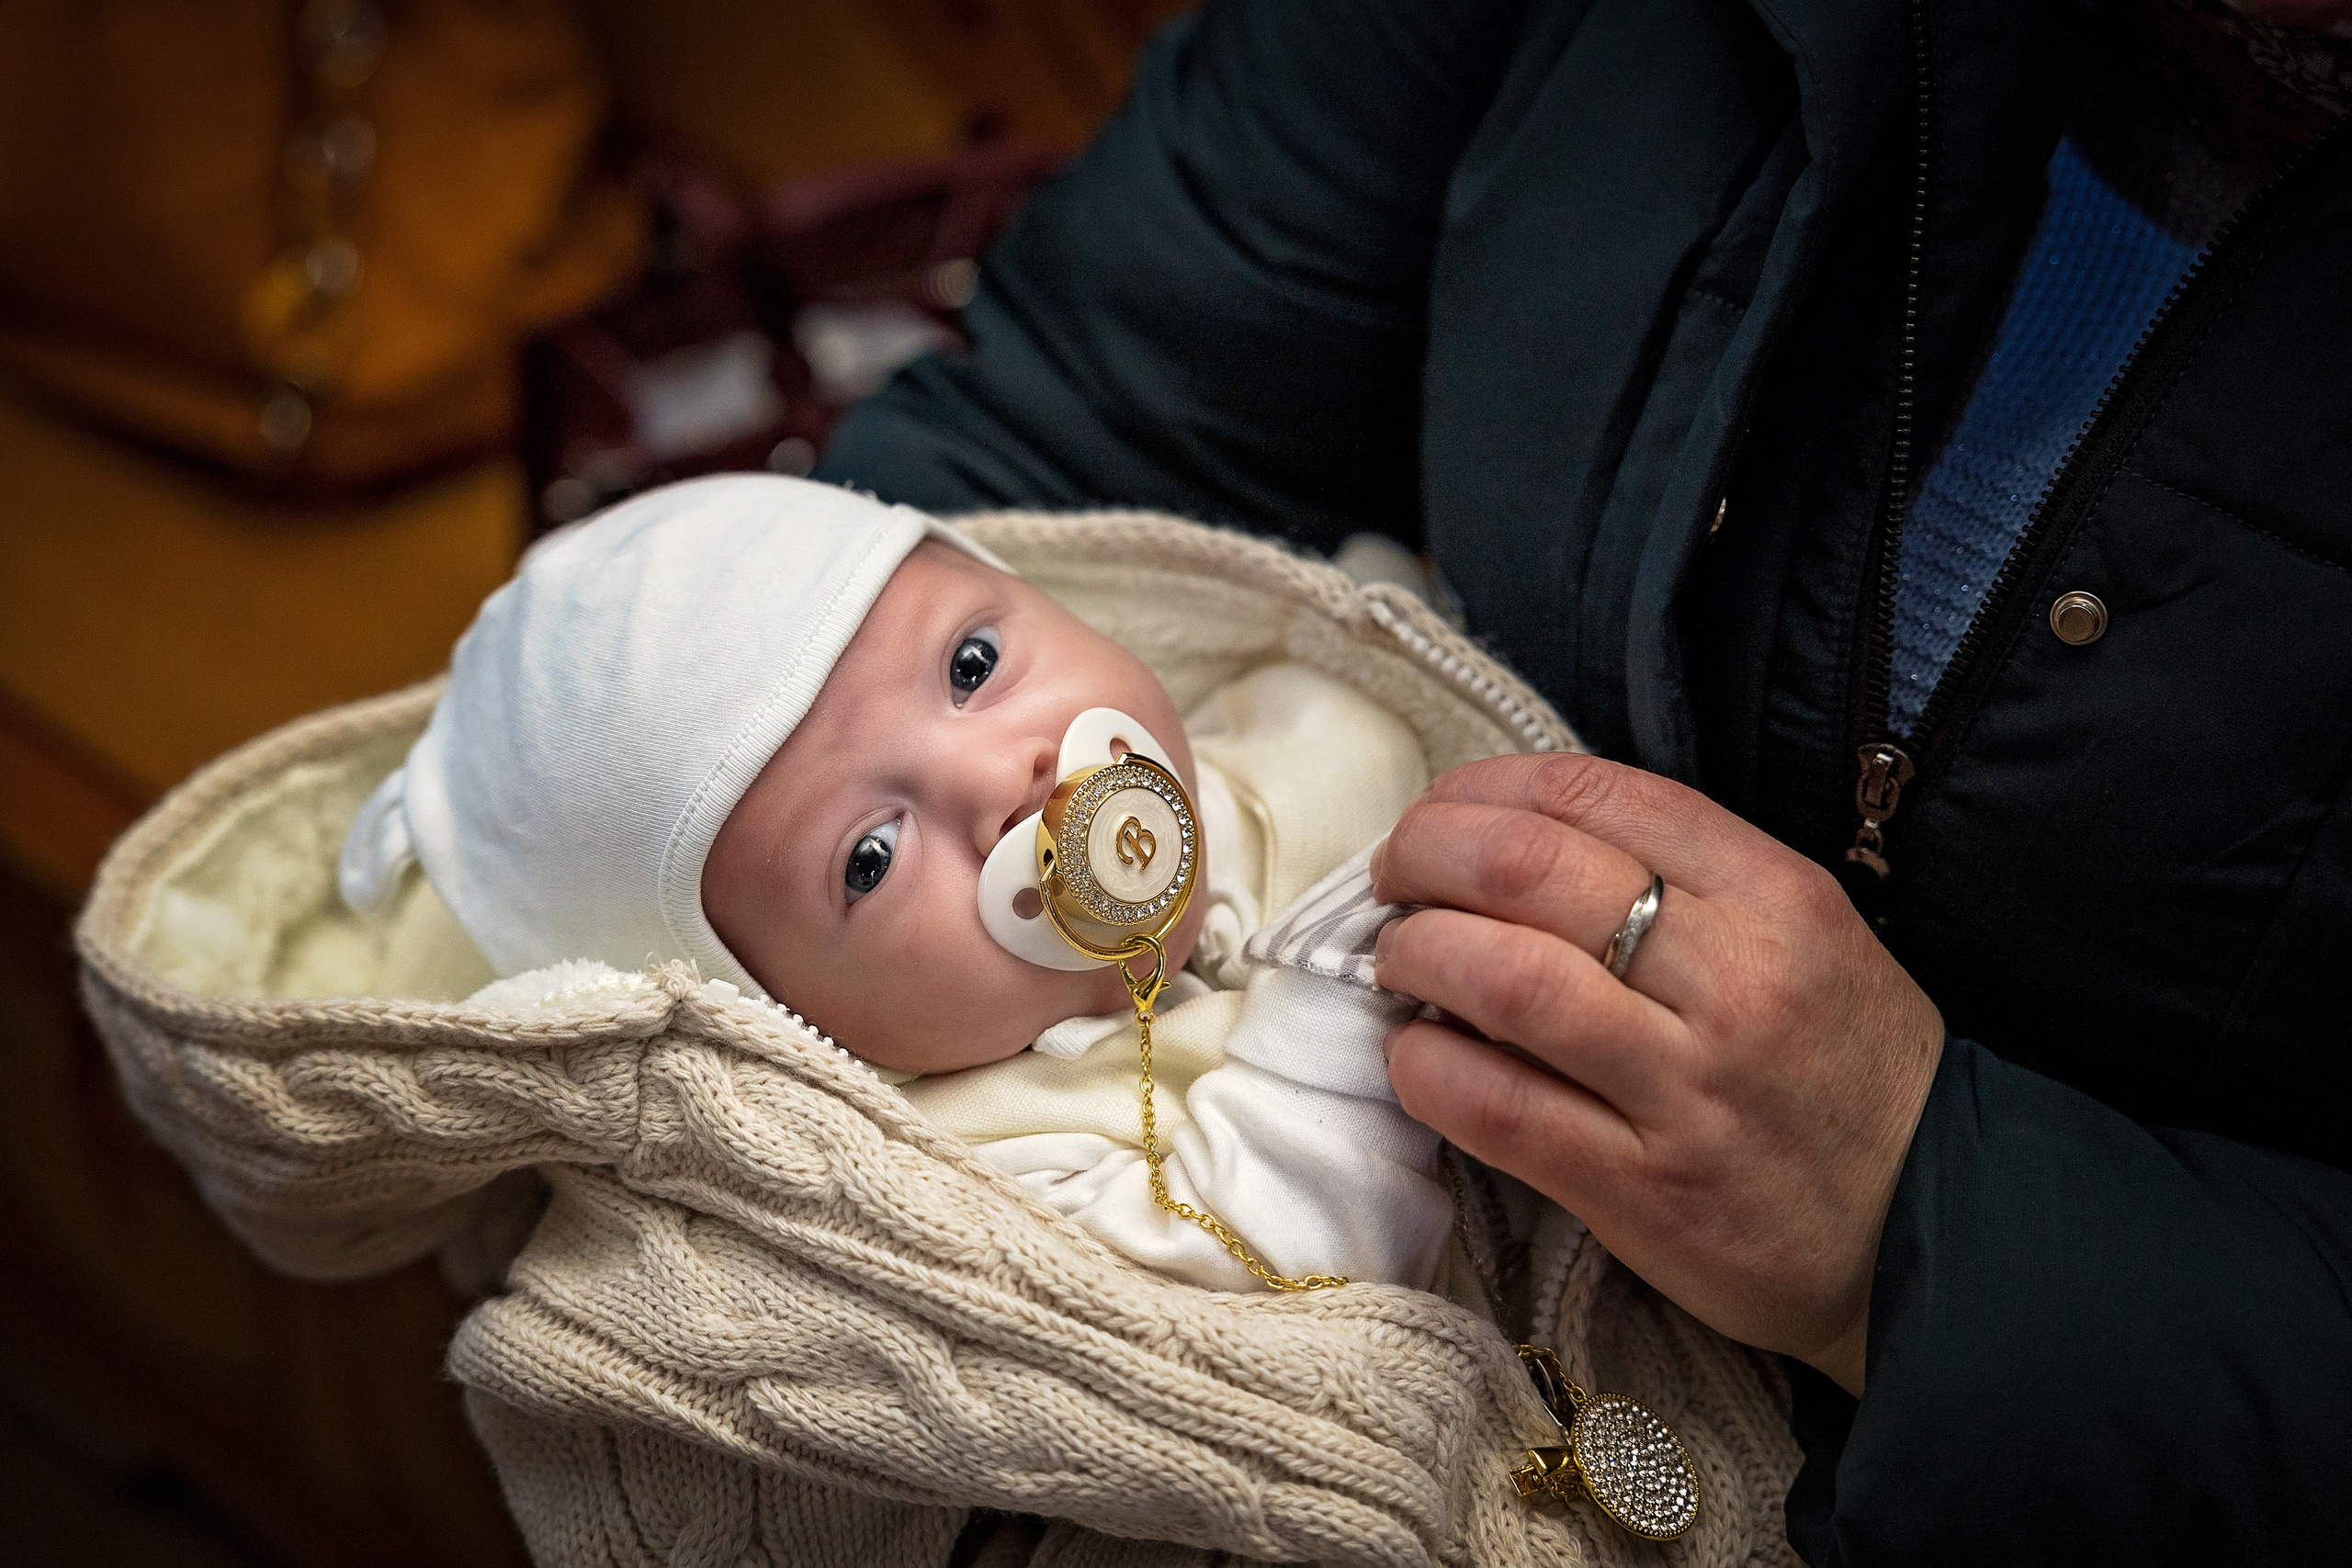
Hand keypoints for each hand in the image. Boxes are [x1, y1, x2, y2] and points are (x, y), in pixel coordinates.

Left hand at [1370, 754, 1944, 1392]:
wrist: (1929, 1229)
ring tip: (1401, 964)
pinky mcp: (1644, 1191)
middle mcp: (1733, 980)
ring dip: (1415, 955)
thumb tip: (1508, 833)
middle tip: (1395, 882)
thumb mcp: (1801, 930)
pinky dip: (1427, 1069)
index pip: (1594, 794)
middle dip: (1426, 856)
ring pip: (1502, 979)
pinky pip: (1497, 1109)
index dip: (1482, 790)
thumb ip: (1677, 872)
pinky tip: (1418, 1059)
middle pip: (1527, 870)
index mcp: (1773, 895)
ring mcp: (1686, 1090)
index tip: (1441, 815)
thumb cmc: (1841, 1066)